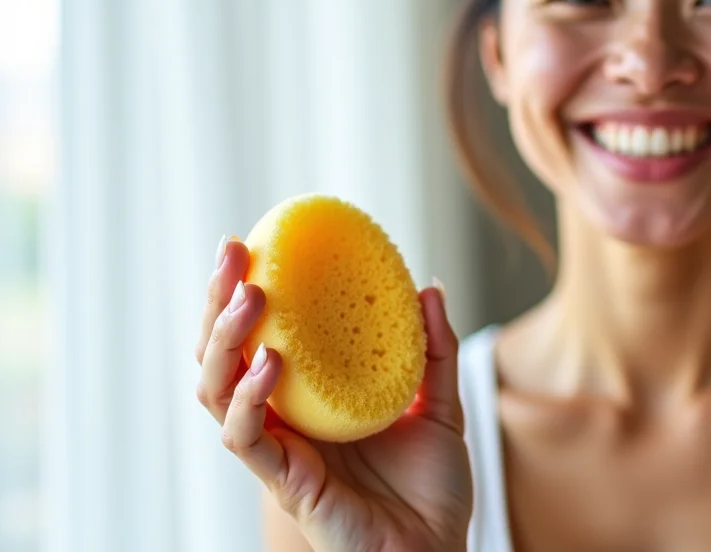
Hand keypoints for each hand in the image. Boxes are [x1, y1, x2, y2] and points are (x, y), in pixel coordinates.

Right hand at [195, 237, 472, 551]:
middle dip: (218, 302)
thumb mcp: (440, 405)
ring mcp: (278, 449)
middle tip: (232, 253)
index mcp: (312, 398)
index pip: (261, 337)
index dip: (246, 293)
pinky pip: (246, 437)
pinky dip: (249, 398)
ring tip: (250, 297)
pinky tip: (270, 363)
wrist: (438, 549)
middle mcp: (285, 420)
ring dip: (225, 340)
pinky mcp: (283, 481)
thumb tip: (428, 285)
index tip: (252, 242)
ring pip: (217, 390)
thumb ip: (433, 349)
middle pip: (224, 355)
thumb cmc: (432, 488)